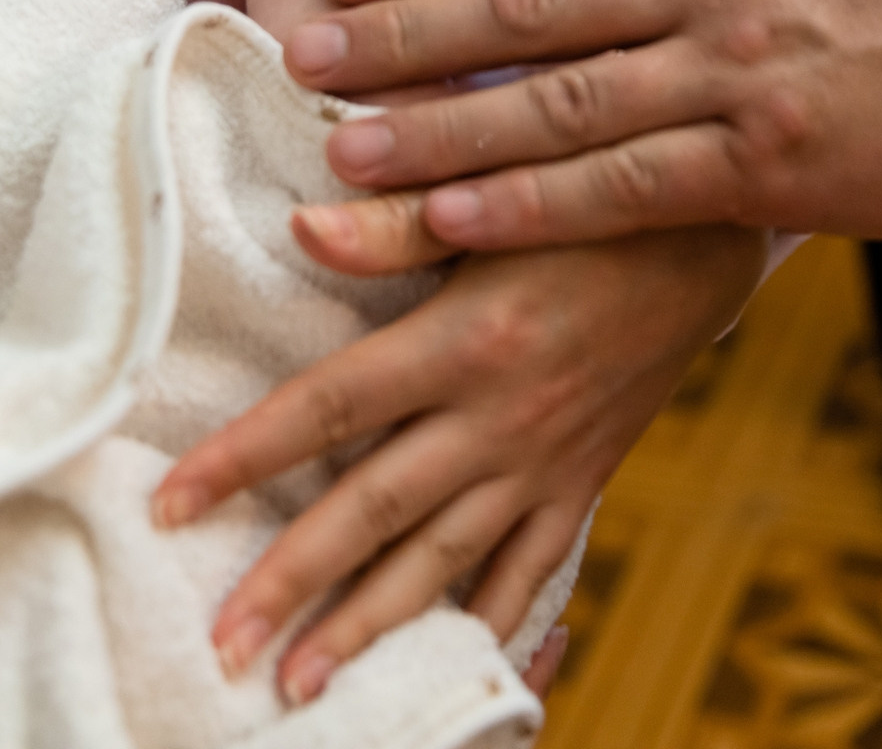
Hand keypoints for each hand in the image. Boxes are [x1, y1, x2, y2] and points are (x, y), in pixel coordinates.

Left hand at [152, 224, 766, 704]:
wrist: (711, 238)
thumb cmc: (588, 203)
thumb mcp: (498, 198)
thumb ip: (395, 224)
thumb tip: (299, 226)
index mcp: (465, 340)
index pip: (328, 408)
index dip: (242, 457)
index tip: (170, 503)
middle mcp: (498, 417)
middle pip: (372, 510)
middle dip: (290, 582)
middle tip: (221, 645)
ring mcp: (543, 462)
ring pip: (440, 561)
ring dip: (367, 627)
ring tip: (301, 684)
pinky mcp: (584, 483)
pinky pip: (529, 568)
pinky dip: (487, 621)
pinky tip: (445, 662)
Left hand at [275, 0, 881, 261]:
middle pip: (518, 5)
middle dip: (398, 31)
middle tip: (302, 53)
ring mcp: (734, 68)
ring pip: (551, 101)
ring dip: (435, 129)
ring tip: (340, 152)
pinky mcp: (764, 161)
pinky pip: (621, 186)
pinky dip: (528, 203)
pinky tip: (453, 217)